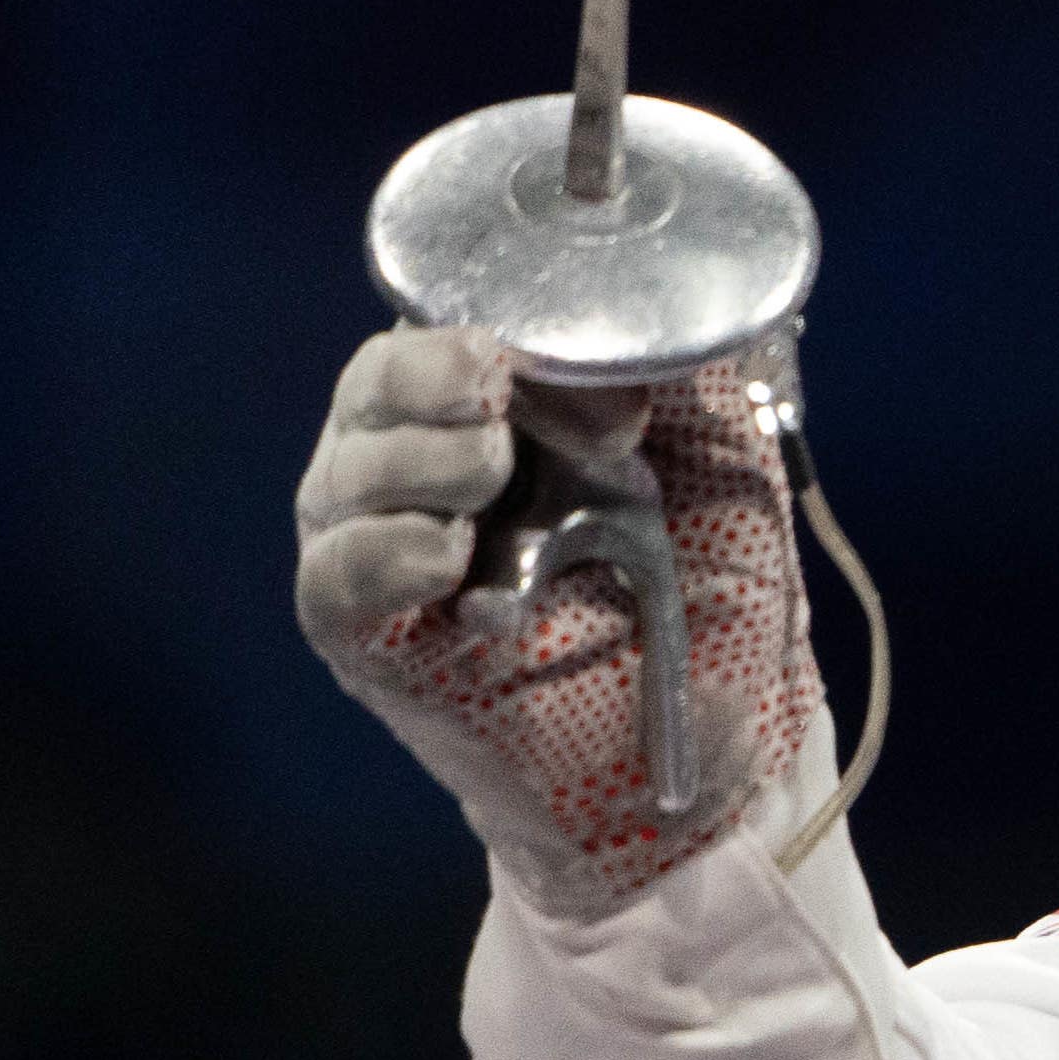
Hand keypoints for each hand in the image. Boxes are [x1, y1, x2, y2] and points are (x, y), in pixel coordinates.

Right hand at [295, 324, 821, 915]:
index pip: (441, 331)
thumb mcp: (724, 468)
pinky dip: (381, 556)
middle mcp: (422, 470)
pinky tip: (444, 555)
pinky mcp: (372, 640)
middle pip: (372, 386)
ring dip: (416, 462)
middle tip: (494, 394)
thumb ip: (685, 380)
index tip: (531, 346)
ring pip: (342, 474)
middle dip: (426, 377)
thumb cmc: (718, 602)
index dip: (478, 326)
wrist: (723, 752)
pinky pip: (334, 580)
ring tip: (492, 476)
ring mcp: (386, 552)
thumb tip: (656, 307)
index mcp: (498, 414)